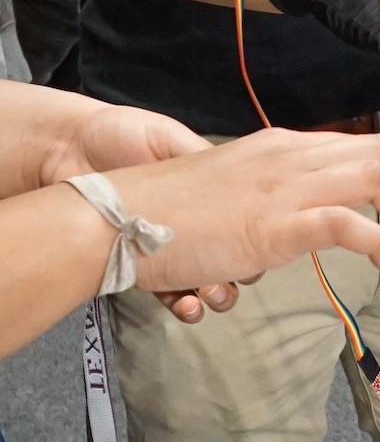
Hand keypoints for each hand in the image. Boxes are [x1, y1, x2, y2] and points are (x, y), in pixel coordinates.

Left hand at [42, 104, 241, 321]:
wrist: (65, 152)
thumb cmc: (118, 137)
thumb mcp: (168, 137)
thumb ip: (203, 157)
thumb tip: (241, 178)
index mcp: (206, 192)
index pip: (243, 222)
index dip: (252, 237)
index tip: (252, 245)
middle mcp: (192, 224)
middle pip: (233, 258)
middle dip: (238, 271)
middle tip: (230, 271)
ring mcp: (169, 249)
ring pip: (209, 283)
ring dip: (217, 293)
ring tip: (209, 291)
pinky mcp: (143, 268)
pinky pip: (174, 295)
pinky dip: (185, 305)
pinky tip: (186, 302)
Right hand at [106, 128, 379, 291]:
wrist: (118, 217)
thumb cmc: (171, 212)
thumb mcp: (236, 192)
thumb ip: (277, 198)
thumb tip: (308, 225)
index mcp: (284, 146)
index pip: (366, 144)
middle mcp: (291, 156)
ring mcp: (284, 187)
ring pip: (378, 178)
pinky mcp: (275, 223)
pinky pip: (350, 225)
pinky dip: (379, 244)